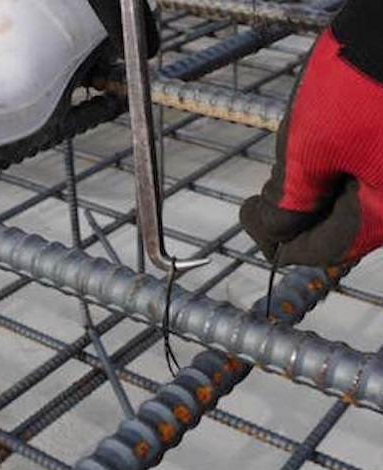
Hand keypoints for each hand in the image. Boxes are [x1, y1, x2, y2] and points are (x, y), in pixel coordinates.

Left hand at [240, 27, 382, 266]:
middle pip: (336, 229)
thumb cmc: (362, 75)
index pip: (323, 249)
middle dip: (293, 219)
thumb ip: (289, 197)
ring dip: (309, 197)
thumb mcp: (310, 145)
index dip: (280, 245)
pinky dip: (328, 176)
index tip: (252, 224)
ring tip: (285, 173)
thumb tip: (273, 229)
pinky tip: (311, 157)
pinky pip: (359, 178)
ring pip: (346, 205)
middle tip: (260, 205)